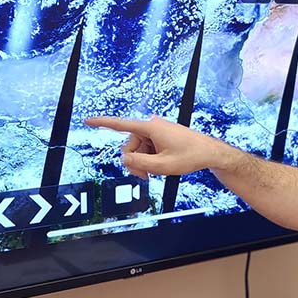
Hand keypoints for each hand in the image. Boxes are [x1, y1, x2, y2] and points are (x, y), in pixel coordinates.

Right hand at [84, 115, 224, 178]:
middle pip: (129, 145)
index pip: (121, 125)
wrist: (210, 153)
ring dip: (143, 162)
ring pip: (138, 149)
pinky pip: (146, 148)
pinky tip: (161, 165)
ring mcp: (156, 131)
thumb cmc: (191, 156)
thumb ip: (140, 164)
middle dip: (134, 162)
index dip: (102, 123)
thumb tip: (124, 159)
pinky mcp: (160, 136)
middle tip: (146, 177)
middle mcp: (152, 126)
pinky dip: (150, 158)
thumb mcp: (163, 167)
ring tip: (156, 172)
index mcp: (150, 128)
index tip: (87, 120)